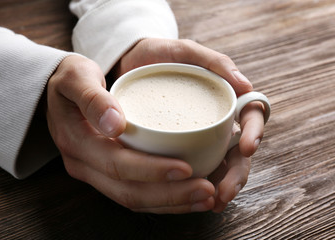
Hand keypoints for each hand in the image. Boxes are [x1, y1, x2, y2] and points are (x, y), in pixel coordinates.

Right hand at [46, 55, 215, 213]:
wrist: (56, 92)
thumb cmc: (69, 80)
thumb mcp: (76, 77)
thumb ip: (93, 98)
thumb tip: (115, 124)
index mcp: (77, 142)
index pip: (117, 165)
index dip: (152, 171)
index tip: (186, 168)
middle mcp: (84, 165)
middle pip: (128, 191)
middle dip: (169, 195)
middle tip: (206, 190)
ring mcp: (94, 173)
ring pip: (133, 199)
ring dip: (170, 203)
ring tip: (204, 198)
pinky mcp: (105, 174)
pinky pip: (134, 194)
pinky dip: (161, 200)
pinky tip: (186, 196)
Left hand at [114, 38, 265, 211]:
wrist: (129, 65)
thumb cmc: (160, 55)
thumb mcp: (185, 51)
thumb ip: (214, 61)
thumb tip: (245, 85)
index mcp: (223, 99)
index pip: (249, 117)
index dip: (253, 132)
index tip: (247, 147)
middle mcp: (215, 121)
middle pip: (237, 150)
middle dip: (236, 174)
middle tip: (224, 192)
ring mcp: (199, 136)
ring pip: (219, 165)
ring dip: (220, 186)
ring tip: (212, 203)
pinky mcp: (179, 146)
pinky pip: (194, 168)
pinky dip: (196, 185)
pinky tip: (190, 198)